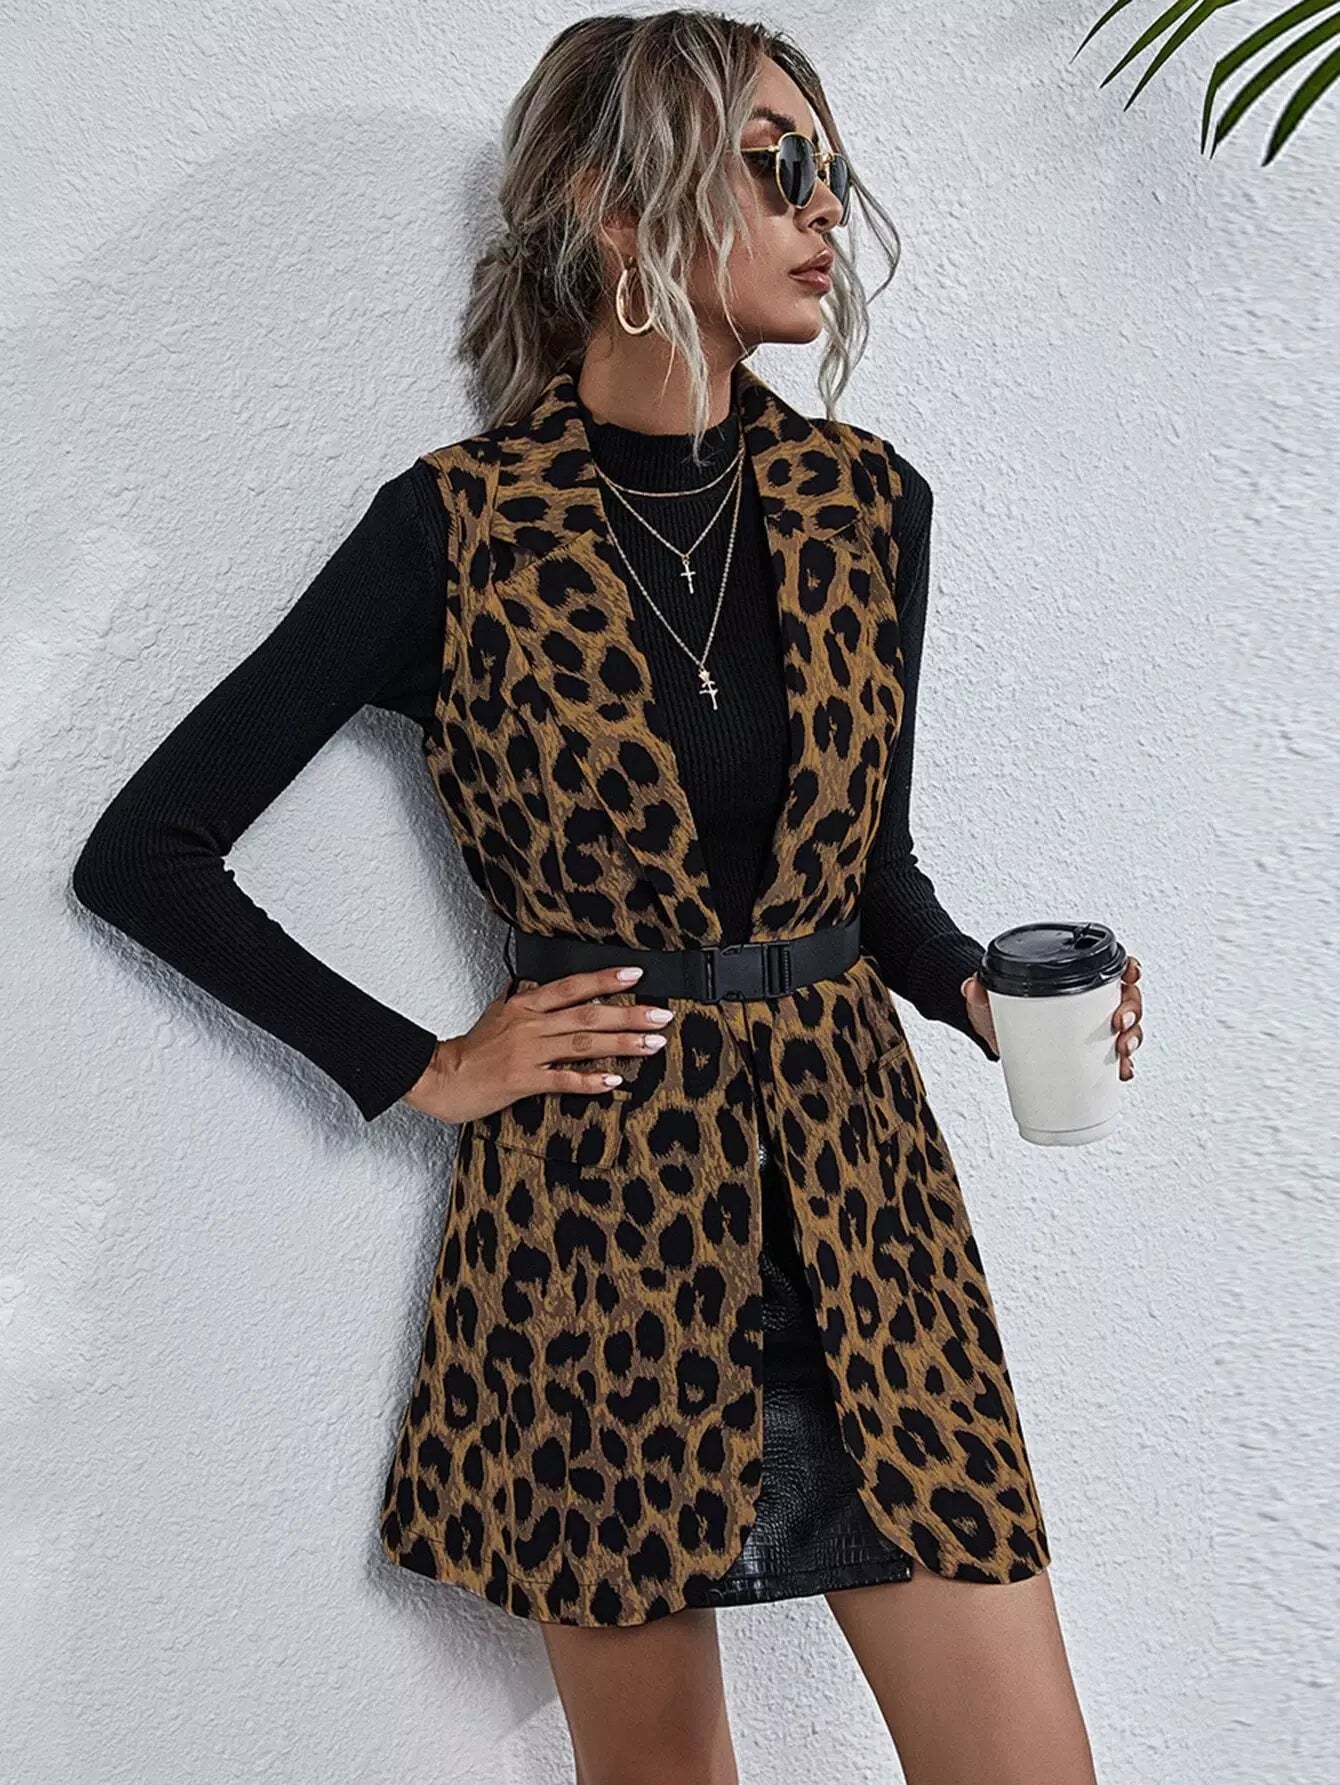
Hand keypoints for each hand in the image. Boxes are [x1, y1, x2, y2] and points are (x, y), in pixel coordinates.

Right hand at [401, 965, 675, 1123]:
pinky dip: (589, 1080)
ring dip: (621, 1043)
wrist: (440, 1077)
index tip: (636, 975)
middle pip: (588, 1014)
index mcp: (525, 1005)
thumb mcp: (496, 1013)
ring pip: (582, 1044)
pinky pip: (562, 1080)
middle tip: (661, 1015)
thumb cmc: (470, 1050)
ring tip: (651, 1044)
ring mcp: (527, 1053)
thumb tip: (534, 985)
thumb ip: (522, 1000)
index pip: (572, 986)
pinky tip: (613, 1080)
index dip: (605, 979)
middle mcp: (530, 1025)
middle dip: (629, 1014)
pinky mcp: (522, 1081)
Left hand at [962, 953, 1144, 1079]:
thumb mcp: (988, 998)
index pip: (1111, 966)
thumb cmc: (996, 1006)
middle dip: (1132, 1011)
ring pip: (1128, 1027)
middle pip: (1127, 998)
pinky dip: (1122, 1065)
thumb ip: (979, 991)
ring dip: (1133, 1039)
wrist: (991, 1029)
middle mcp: (1090, 1000)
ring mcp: (1092, 1026)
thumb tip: (972, 985)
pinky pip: (1114, 1057)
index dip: (1129, 969)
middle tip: (1119, 1025)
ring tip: (1122, 1053)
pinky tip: (1123, 1073)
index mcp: (1073, 978)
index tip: (1130, 975)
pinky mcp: (1088, 1052)